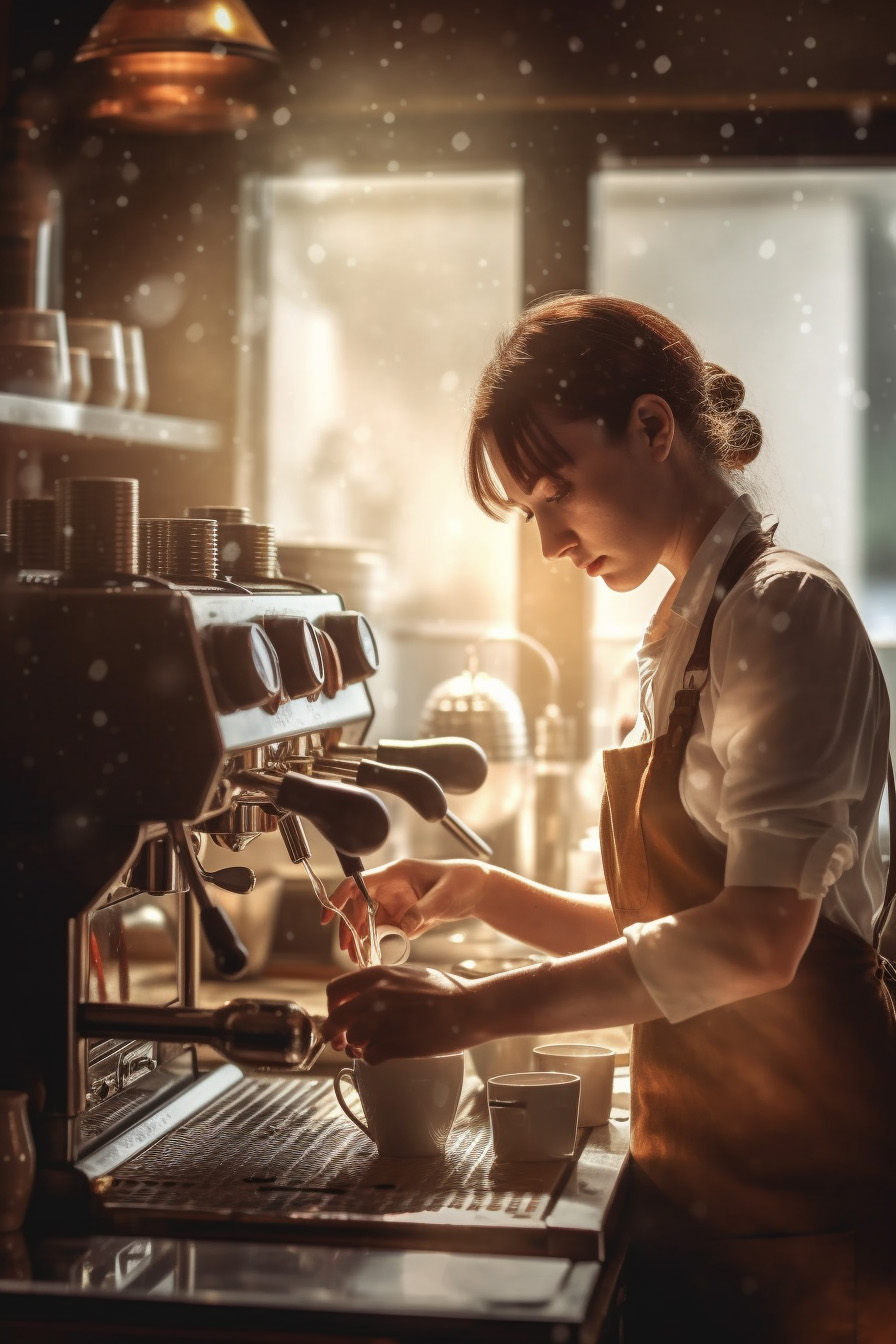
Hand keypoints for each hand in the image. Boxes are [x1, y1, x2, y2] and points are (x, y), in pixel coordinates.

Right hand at [320, 857, 490, 962]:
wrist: (479, 889)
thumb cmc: (462, 882)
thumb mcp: (444, 896)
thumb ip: (423, 911)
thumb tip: (403, 928)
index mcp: (395, 874)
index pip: (357, 883)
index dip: (338, 898)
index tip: (327, 916)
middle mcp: (391, 888)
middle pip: (359, 907)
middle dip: (349, 927)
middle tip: (347, 949)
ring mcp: (397, 904)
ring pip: (369, 922)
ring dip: (361, 939)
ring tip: (357, 958)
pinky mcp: (404, 918)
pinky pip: (384, 932)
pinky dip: (377, 944)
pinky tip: (373, 958)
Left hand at [322, 963, 478, 1062]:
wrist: (470, 1008)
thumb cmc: (445, 991)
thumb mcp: (408, 974)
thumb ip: (382, 983)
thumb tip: (362, 997)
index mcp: (378, 975)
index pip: (335, 991)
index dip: (332, 1007)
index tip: (338, 1016)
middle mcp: (375, 996)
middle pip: (335, 1020)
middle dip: (335, 1034)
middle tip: (342, 1042)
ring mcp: (384, 1021)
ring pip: (351, 1041)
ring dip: (357, 1047)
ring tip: (371, 1047)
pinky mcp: (396, 1044)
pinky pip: (369, 1057)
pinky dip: (373, 1058)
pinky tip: (384, 1054)